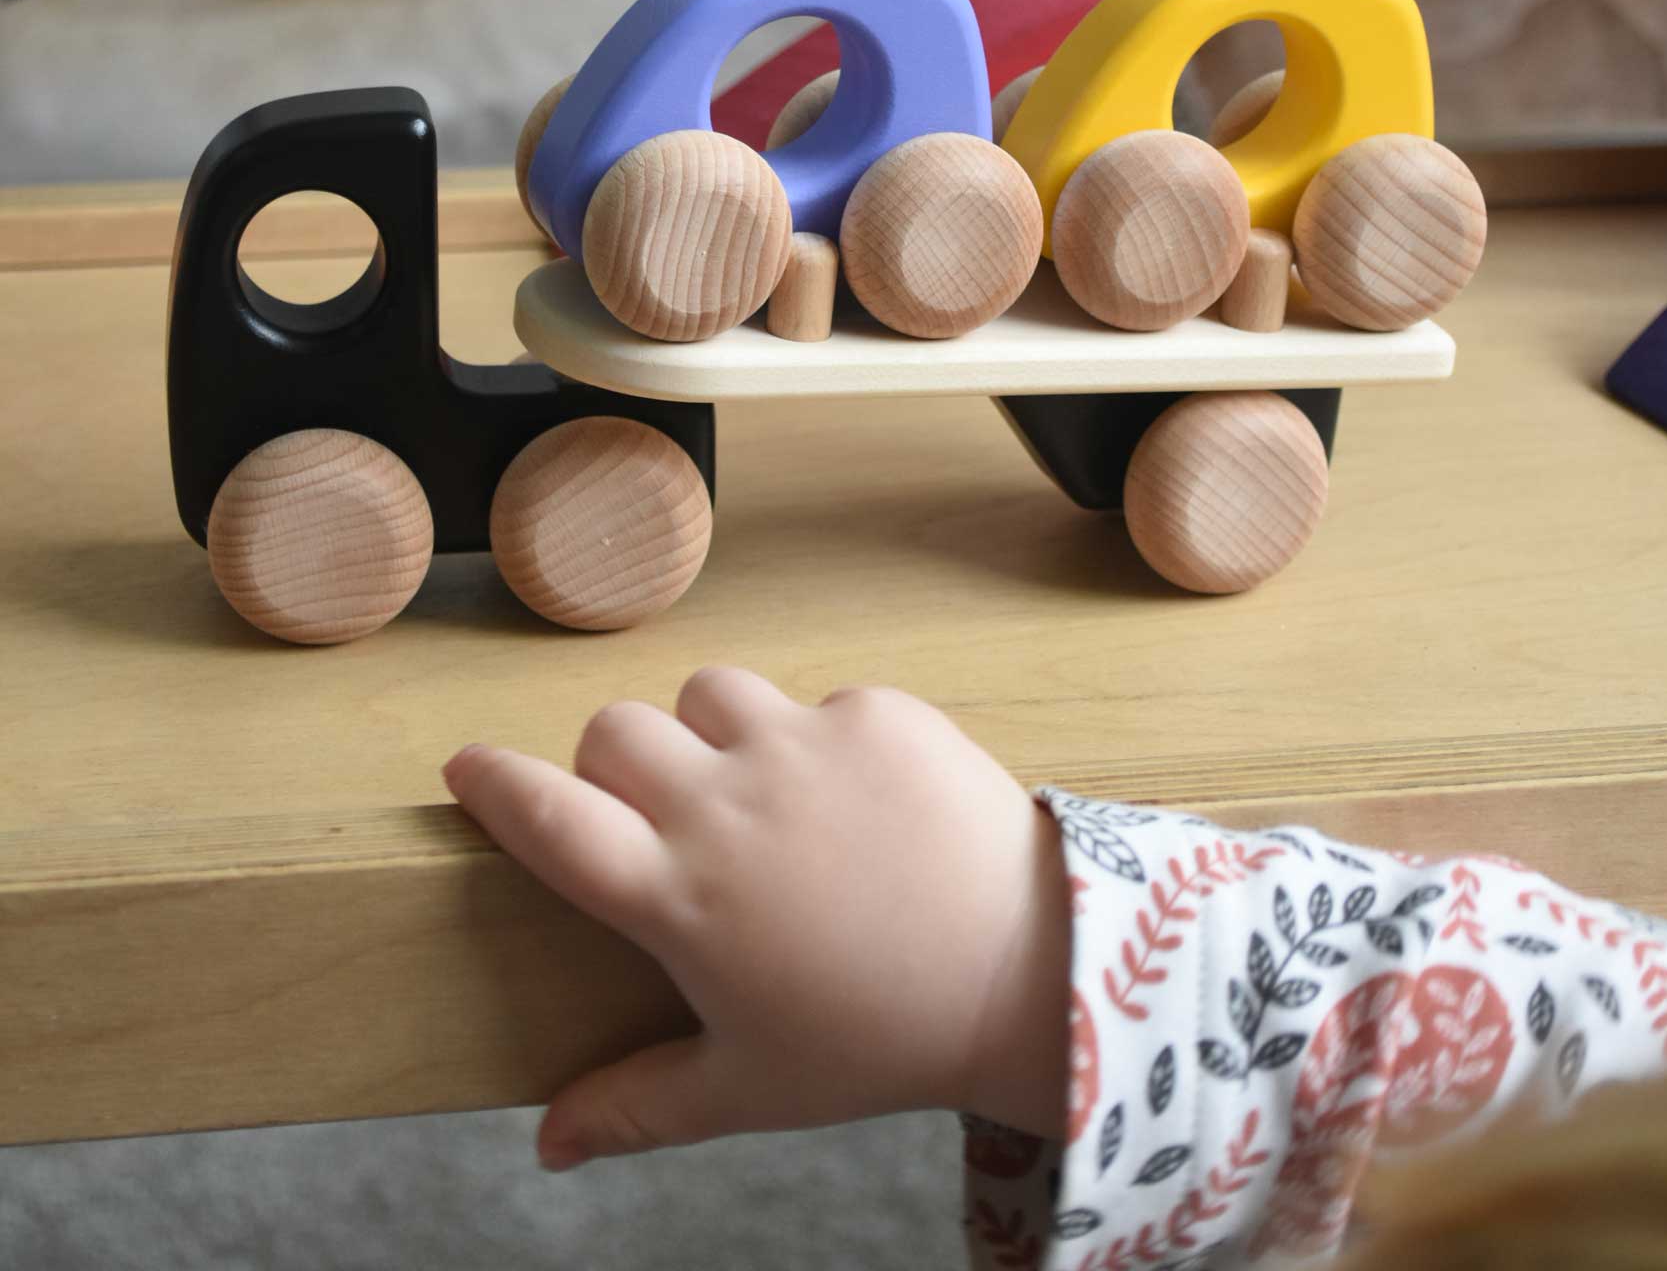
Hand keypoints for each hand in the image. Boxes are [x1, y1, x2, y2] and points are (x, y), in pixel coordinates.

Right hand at [443, 669, 1069, 1169]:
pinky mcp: (874, 711)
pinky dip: (820, 741)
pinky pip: (815, 700)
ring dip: (713, 734)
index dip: (493, 784)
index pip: (547, 817)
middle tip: (661, 814)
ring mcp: (801, 745)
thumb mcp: (747, 1086)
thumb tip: (546, 1144)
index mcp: (677, 896)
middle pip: (613, 730)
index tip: (467, 767)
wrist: (1028, 973)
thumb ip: (634, 1105)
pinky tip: (863, 806)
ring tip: (761, 797)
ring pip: (707, 693)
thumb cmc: (877, 1040)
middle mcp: (725, 805)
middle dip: (615, 764)